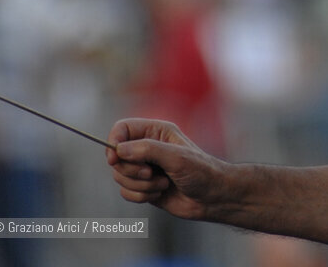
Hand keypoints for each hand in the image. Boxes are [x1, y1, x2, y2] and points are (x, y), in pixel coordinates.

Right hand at [106, 119, 223, 220]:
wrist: (213, 198)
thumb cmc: (202, 172)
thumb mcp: (176, 157)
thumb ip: (148, 150)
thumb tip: (119, 150)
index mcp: (157, 132)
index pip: (123, 129)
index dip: (114, 142)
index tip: (114, 159)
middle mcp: (148, 147)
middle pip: (117, 156)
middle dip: (131, 170)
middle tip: (150, 173)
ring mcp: (145, 168)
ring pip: (120, 176)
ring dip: (140, 185)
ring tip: (163, 184)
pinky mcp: (144, 186)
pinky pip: (126, 192)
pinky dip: (140, 196)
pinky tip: (160, 193)